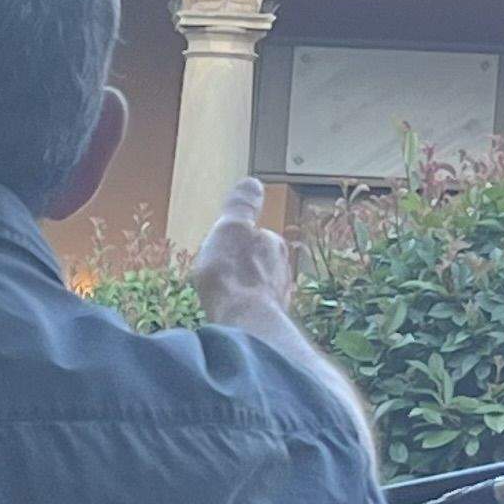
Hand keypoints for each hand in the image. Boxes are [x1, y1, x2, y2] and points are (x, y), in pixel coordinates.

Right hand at [188, 175, 295, 325]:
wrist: (244, 322)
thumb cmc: (233, 274)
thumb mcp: (230, 228)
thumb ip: (241, 206)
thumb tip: (252, 181)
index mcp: (272, 243)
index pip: (257, 235)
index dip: (238, 241)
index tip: (223, 247)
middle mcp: (282, 268)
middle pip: (261, 262)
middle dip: (245, 265)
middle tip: (222, 272)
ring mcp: (278, 296)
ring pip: (261, 287)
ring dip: (246, 289)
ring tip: (225, 296)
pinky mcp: (271, 321)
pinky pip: (257, 310)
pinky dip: (246, 310)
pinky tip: (232, 315)